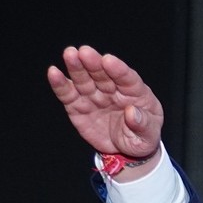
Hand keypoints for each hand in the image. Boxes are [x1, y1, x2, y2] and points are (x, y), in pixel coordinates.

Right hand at [47, 46, 162, 165]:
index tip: (108, 61)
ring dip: (76, 67)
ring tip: (70, 55)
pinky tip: (54, 73)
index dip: (117, 69)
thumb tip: (132, 113)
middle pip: (102, 74)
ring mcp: (94, 96)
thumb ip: (143, 124)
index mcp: (134, 91)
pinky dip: (61, 85)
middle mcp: (112, 89)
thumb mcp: (149, 136)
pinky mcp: (79, 107)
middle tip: (84, 52)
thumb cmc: (141, 137)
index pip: (126, 77)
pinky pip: (69, 95)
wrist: (126, 150)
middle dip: (93, 63)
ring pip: (84, 80)